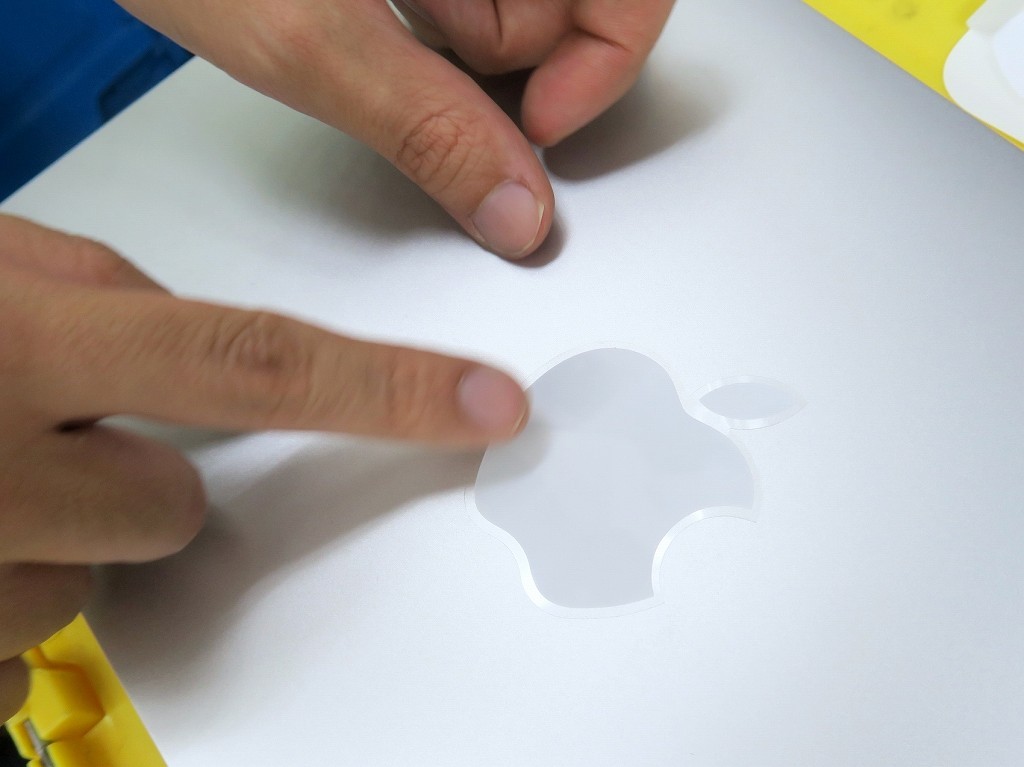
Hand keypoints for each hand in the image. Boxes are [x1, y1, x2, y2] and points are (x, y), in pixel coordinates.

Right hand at [0, 214, 525, 718]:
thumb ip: (105, 288)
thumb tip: (194, 325)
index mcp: (26, 345)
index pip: (258, 366)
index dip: (388, 390)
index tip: (486, 404)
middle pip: (179, 508)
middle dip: (149, 477)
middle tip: (62, 437)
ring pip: (107, 579)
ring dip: (69, 536)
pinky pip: (29, 654)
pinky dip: (16, 599)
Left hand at [114, 0, 674, 257]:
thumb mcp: (310, 39)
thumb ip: (427, 127)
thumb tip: (515, 208)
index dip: (602, 66)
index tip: (538, 128)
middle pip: (577, 5)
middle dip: (511, 56)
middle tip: (427, 55)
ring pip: (525, 10)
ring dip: (467, 47)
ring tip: (385, 21)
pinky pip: (476, 6)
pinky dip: (445, 33)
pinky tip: (388, 17)